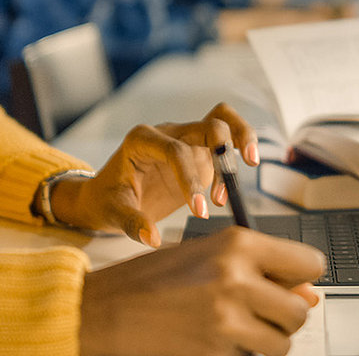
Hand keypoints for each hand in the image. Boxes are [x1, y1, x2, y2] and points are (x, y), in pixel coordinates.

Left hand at [52, 103, 259, 245]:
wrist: (107, 194)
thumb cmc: (107, 200)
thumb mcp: (113, 213)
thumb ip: (132, 223)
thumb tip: (152, 238)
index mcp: (141, 140)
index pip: (174, 150)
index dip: (190, 179)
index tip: (199, 211)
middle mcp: (166, 133)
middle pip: (206, 123)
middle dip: (224, 146)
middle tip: (236, 175)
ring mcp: (185, 139)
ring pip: (221, 120)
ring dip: (241, 136)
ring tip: (252, 162)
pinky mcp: (198, 151)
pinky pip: (225, 139)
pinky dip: (238, 150)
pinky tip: (236, 182)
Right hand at [80, 226, 325, 355]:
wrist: (102, 311)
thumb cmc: (149, 281)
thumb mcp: (206, 257)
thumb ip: (259, 269)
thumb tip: (310, 294)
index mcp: (238, 245)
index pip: (310, 263)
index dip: (301, 278)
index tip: (290, 286)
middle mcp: (237, 279)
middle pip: (298, 311)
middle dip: (282, 317)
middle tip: (254, 313)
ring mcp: (227, 321)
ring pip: (282, 343)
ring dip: (264, 341)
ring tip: (231, 328)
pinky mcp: (216, 354)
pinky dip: (237, 354)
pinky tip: (210, 341)